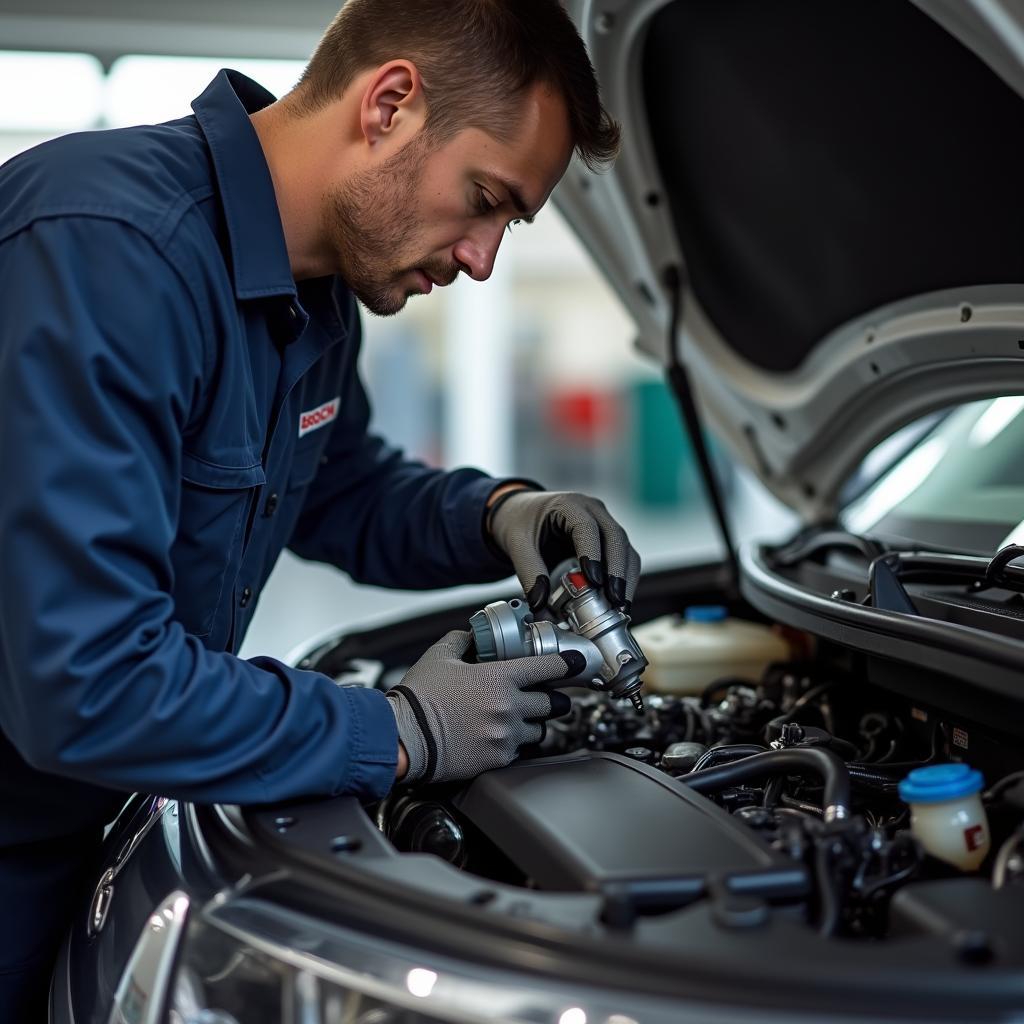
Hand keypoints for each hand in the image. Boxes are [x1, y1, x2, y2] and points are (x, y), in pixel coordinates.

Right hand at [385, 630, 571, 783]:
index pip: (548, 668)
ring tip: (521, 719)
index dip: (567, 664)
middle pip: (553, 704)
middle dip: (556, 699)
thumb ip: (460, 641)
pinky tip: (499, 736)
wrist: (403, 738)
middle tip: (552, 697)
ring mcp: (505, 736)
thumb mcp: (439, 657)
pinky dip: (514, 743)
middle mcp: (508, 708)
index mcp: (499, 678)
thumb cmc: (418, 699)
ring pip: (539, 730)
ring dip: (535, 723)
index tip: (576, 663)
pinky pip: (519, 750)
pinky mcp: (497, 759)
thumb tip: (470, 636)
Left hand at [488, 489, 640, 612]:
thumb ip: (528, 573)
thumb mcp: (518, 544)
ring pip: (625, 549)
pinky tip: (618, 600)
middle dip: (618, 571)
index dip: (593, 554)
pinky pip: (623, 558)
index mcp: (568, 505)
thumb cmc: (521, 521)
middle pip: (615, 537)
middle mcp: (592, 510)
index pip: (587, 527)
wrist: (522, 512)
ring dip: (626, 578)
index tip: (594, 580)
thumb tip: (540, 605)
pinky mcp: (607, 540)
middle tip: (614, 600)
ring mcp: (603, 523)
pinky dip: (624, 579)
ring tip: (619, 605)